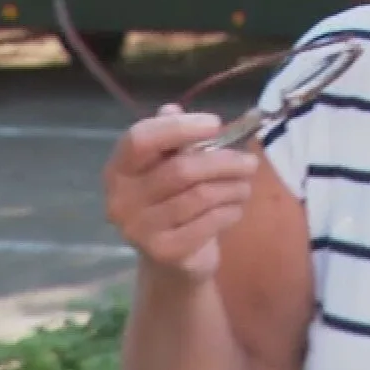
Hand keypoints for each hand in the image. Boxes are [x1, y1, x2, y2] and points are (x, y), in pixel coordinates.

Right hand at [103, 104, 260, 281]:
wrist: (173, 261)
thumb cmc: (174, 203)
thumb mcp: (170, 166)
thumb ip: (172, 139)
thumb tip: (173, 108)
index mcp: (118, 169)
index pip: (141, 138)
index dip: (180, 127)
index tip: (216, 123)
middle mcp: (121, 199)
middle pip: (181, 169)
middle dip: (224, 162)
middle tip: (251, 162)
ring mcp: (139, 229)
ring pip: (201, 196)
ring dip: (234, 187)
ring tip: (245, 186)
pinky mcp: (165, 252)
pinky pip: (210, 222)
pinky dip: (231, 211)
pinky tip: (236, 208)